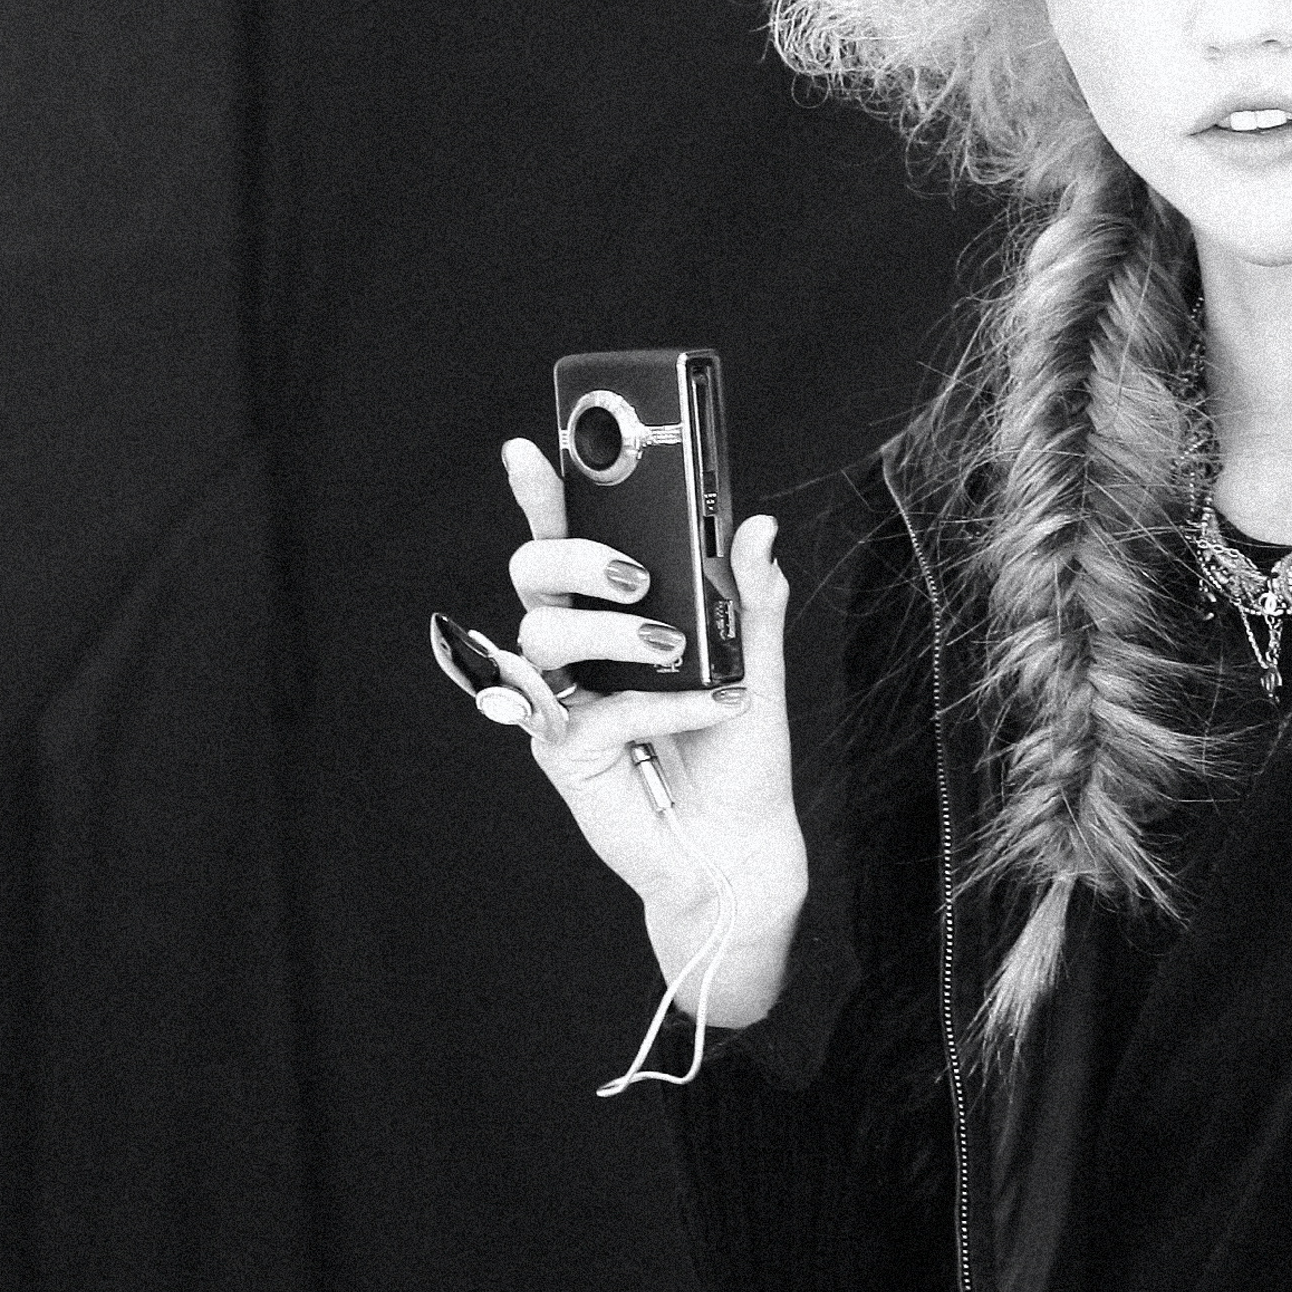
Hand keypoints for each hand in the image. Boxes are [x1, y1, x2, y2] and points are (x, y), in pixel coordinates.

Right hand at [462, 437, 808, 1022]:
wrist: (740, 843)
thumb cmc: (740, 751)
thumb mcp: (760, 663)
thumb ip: (752, 596)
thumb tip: (756, 524)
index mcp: (618, 615)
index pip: (569, 543)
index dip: (543, 495)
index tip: (531, 448)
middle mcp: (580, 651)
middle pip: (534, 575)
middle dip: (575, 553)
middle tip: (636, 571)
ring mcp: (563, 699)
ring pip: (543, 634)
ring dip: (614, 631)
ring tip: (676, 646)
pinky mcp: (563, 752)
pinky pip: (594, 709)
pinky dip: (664, 703)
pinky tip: (711, 705)